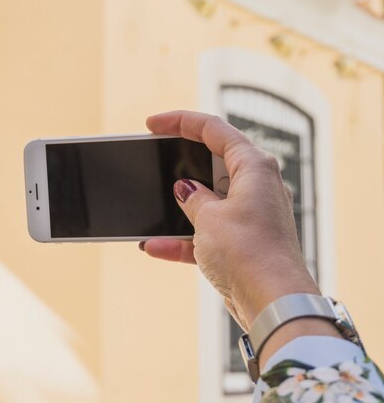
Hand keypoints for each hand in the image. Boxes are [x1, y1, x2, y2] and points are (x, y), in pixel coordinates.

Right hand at [140, 111, 320, 329]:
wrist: (272, 303)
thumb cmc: (248, 252)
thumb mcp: (209, 217)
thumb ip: (193, 197)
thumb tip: (185, 189)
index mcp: (254, 167)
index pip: (214, 130)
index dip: (180, 122)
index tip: (153, 124)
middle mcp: (256, 187)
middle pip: (213, 162)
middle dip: (181, 165)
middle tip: (155, 161)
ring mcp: (249, 215)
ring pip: (207, 200)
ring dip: (178, 208)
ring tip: (153, 207)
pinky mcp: (241, 242)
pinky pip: (206, 232)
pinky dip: (182, 238)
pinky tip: (154, 246)